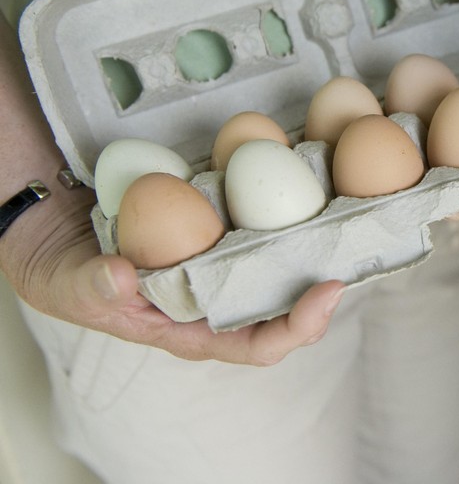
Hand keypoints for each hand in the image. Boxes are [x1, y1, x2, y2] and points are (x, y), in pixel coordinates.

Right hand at [1, 16, 343, 364]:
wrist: (52, 225)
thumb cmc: (64, 269)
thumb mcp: (67, 284)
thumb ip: (92, 287)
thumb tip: (124, 277)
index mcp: (194, 328)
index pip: (258, 343)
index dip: (299, 326)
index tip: (329, 292)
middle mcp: (220, 294)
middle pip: (288, 298)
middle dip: (327, 275)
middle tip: (358, 237)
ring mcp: (224, 255)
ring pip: (284, 253)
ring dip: (318, 232)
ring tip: (351, 200)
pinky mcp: (219, 218)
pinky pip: (261, 211)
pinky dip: (285, 192)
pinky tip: (305, 163)